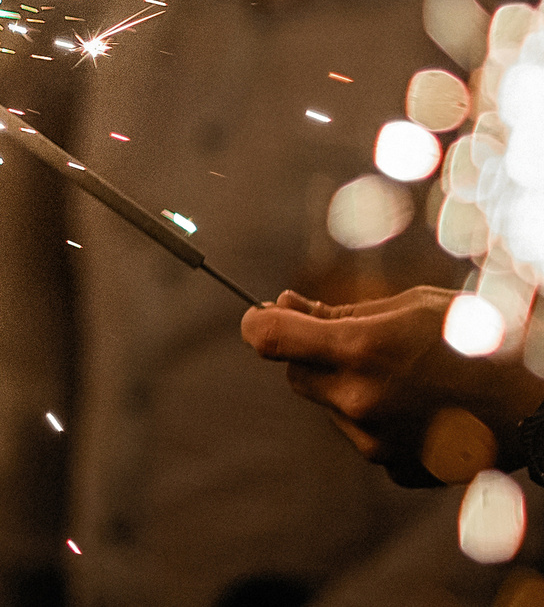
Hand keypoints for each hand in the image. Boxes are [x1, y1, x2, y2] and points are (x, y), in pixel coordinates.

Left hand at [242, 286, 543, 485]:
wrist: (538, 405)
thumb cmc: (478, 340)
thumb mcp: (410, 306)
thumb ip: (339, 312)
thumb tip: (283, 306)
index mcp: (359, 352)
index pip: (267, 338)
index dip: (259, 322)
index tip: (263, 315)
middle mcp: (359, 401)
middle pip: (295, 375)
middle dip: (311, 355)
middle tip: (353, 342)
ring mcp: (376, 442)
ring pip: (330, 407)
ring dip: (348, 389)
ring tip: (406, 377)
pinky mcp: (396, 468)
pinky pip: (363, 437)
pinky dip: (378, 421)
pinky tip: (419, 408)